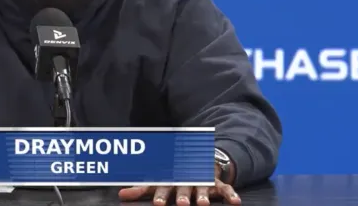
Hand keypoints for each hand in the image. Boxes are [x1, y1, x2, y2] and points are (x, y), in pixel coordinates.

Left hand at [118, 164, 239, 204]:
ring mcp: (203, 180)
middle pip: (184, 187)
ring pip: (203, 187)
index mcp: (171, 179)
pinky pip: (225, 188)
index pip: (165, 187)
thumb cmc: (173, 175)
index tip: (159, 204)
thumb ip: (141, 189)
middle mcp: (186, 179)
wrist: (198, 157)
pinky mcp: (217, 182)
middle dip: (183, 195)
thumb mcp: (158, 181)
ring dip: (203, 195)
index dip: (162, 196)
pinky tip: (236, 202)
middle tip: (183, 204)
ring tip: (203, 204)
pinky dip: (231, 194)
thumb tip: (120, 195)